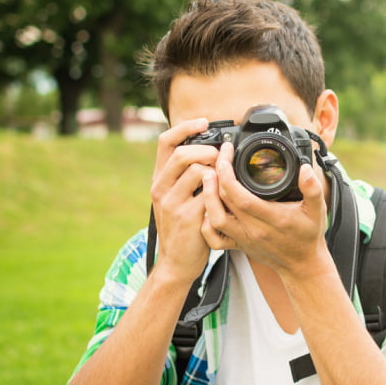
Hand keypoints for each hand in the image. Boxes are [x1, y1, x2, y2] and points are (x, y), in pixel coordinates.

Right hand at [150, 118, 218, 282]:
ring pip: (198, 171)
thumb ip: (188, 176)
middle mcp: (161, 188)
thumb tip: (213, 151)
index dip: (185, 127)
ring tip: (224, 182)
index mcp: (160, 179)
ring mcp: (172, 203)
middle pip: (183, 153)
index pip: (165, 142)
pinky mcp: (187, 217)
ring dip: (218, 172)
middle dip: (208, 151)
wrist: (176, 263)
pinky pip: (209, 195)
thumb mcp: (178, 198)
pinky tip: (225, 201)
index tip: (204, 121)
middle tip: (221, 159)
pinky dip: (221, 193)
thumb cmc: (184, 228)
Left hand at [201, 142, 330, 277]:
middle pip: (224, 202)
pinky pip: (214, 238)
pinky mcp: (238, 245)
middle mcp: (254, 229)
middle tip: (217, 157)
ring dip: (207, 197)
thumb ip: (313, 188)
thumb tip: (305, 169)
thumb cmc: (308, 235)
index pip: (241, 196)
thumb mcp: (317, 209)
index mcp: (272, 218)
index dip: (228, 175)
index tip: (226, 156)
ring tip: (208, 177)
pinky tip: (208, 206)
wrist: (302, 264)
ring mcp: (244, 238)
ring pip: (215, 219)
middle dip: (216, 176)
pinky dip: (205, 223)